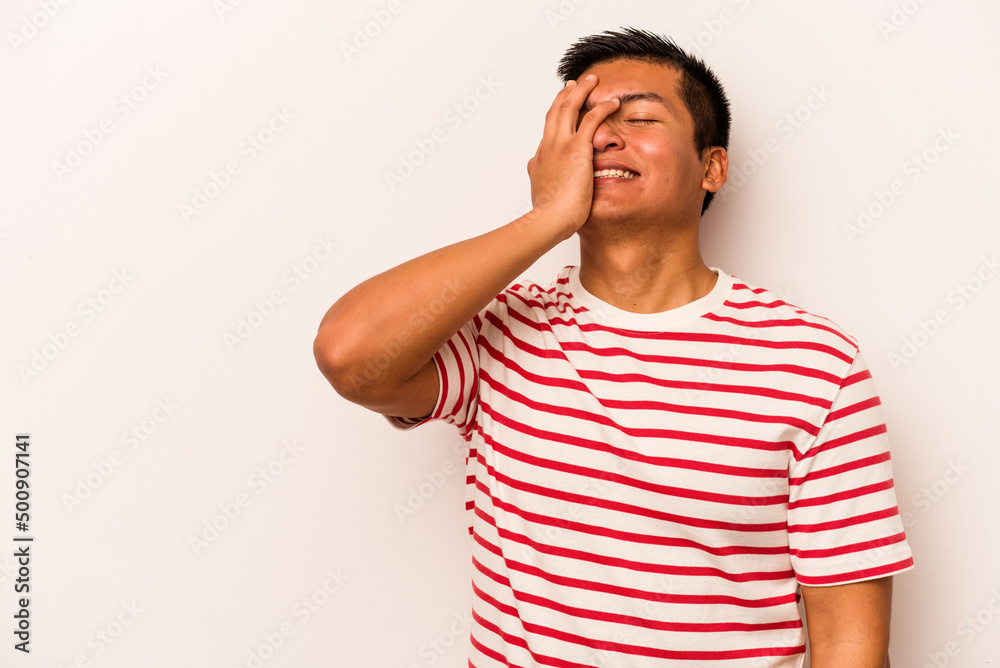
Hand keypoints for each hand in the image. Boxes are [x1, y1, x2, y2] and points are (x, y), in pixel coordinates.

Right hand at [526, 74, 619, 235]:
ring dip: (581, 90)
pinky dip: (602, 108)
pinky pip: (591, 119)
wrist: (549, 219)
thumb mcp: (542, 196)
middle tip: (572, 84)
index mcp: (540, 159)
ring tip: (591, 80)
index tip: (560, 110)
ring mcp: (560, 145)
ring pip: (569, 107)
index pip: (548, 133)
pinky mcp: (576, 148)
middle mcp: (548, 146)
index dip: (555, 118)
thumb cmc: (548, 216)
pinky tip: (612, 102)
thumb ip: (544, 184)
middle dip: (565, 95)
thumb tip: (542, 184)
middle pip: (555, 112)